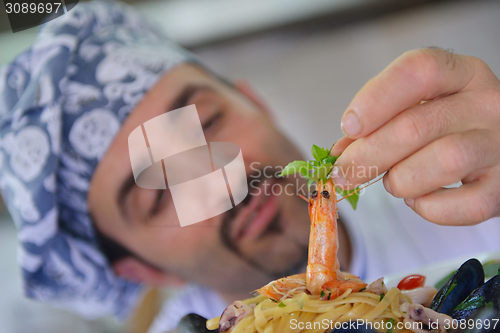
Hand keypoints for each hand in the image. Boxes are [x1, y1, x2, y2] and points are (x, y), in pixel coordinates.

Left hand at [331, 48, 499, 225]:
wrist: (499, 149)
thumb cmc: (447, 127)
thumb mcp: (417, 110)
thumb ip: (378, 125)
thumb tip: (339, 155)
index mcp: (461, 74)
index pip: (418, 70)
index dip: (376, 99)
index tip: (348, 127)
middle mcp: (486, 103)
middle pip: (416, 126)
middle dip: (367, 156)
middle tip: (344, 174)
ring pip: (443, 162)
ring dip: (402, 180)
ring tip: (394, 182)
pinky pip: (464, 205)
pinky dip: (430, 208)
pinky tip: (420, 199)